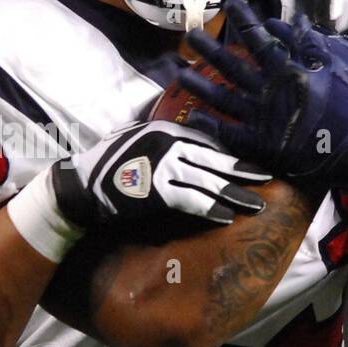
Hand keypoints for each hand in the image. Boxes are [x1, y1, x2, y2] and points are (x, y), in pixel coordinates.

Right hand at [52, 120, 271, 227]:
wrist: (79, 185)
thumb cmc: (106, 165)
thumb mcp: (135, 139)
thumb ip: (161, 139)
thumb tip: (187, 146)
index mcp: (164, 129)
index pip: (207, 142)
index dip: (230, 155)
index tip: (248, 164)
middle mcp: (168, 143)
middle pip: (215, 159)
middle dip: (243, 170)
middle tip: (267, 179)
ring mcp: (163, 165)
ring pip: (210, 181)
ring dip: (236, 194)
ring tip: (257, 204)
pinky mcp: (157, 189)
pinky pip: (193, 200)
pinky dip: (211, 209)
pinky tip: (227, 217)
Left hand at [181, 5, 347, 188]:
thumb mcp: (336, 68)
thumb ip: (311, 44)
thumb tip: (291, 20)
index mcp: (288, 71)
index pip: (261, 40)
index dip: (245, 21)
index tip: (231, 3)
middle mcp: (269, 91)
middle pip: (233, 66)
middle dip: (210, 50)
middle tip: (189, 34)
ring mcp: (260, 118)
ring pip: (224, 97)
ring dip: (201, 85)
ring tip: (180, 74)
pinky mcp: (258, 143)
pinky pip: (228, 133)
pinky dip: (210, 125)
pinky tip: (192, 116)